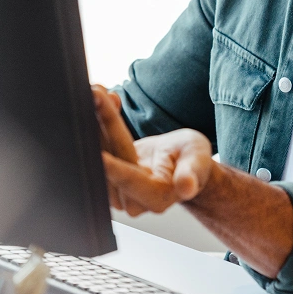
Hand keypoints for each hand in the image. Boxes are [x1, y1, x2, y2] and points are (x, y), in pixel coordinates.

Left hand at [91, 85, 214, 216]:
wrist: (180, 163)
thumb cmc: (192, 159)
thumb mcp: (197, 158)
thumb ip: (191, 172)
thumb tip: (187, 187)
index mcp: (156, 198)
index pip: (130, 180)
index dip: (115, 168)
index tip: (100, 155)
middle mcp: (131, 201)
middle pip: (109, 161)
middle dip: (102, 126)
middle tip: (96, 93)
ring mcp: (115, 192)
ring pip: (98, 153)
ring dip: (95, 121)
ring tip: (98, 92)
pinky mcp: (105, 179)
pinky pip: (95, 150)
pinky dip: (95, 124)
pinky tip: (100, 101)